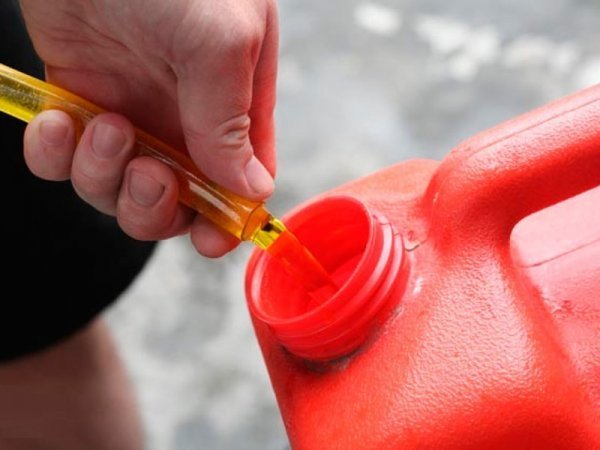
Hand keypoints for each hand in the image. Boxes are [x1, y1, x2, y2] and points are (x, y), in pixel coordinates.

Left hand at [20, 0, 277, 256]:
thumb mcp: (219, 39)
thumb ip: (232, 121)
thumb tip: (253, 191)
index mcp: (233, 107)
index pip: (242, 183)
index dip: (228, 220)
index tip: (209, 237)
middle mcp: (184, 121)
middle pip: (175, 206)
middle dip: (156, 208)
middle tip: (149, 174)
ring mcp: (131, 116)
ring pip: (116, 192)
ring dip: (103, 176)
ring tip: (102, 124)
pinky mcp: (78, 105)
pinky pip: (64, 162)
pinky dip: (55, 156)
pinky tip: (58, 119)